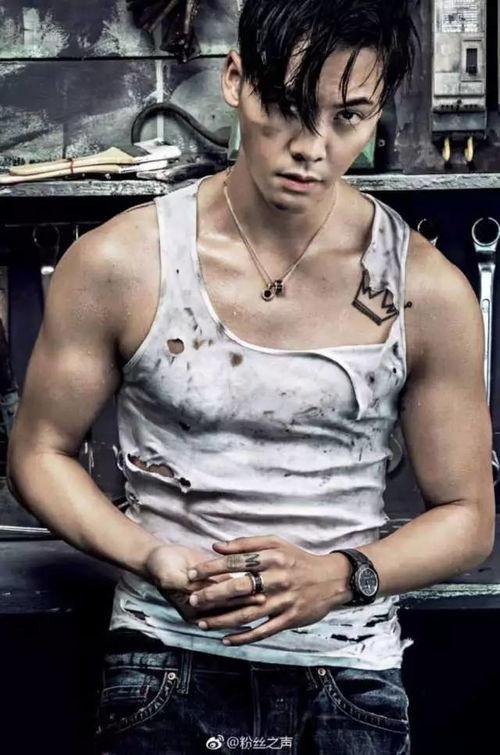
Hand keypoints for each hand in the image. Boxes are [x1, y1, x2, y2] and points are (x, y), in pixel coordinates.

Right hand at [144, 543, 266, 622]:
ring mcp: (210, 596)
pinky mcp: (213, 583)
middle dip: (247, 602)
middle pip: (230, 605)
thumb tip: (204, 591)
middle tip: (264, 598)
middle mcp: (204, 607)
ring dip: (247, 594)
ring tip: (265, 592)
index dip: (238, 605)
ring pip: (232, 597)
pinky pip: (230, 586)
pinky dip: (242, 584)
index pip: (220, 609)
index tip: (254, 601)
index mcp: (193, 611)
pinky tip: (256, 580)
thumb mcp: (172, 578)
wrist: (159, 557)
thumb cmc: (162, 568)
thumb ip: (189, 586)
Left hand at [186, 535, 352, 644]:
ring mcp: (283, 601)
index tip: (192, 574)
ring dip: (222, 620)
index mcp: (272, 558)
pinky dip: (243, 637)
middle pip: (239, 588)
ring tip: (202, 623)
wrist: (331, 579)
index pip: (236, 562)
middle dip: (213, 595)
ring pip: (247, 613)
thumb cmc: (298, 559)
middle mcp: (276, 579)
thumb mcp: (276, 544)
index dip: (211, 568)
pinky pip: (263, 631)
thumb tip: (216, 546)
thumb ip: (246, 544)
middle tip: (192, 600)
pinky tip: (226, 640)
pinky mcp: (289, 619)